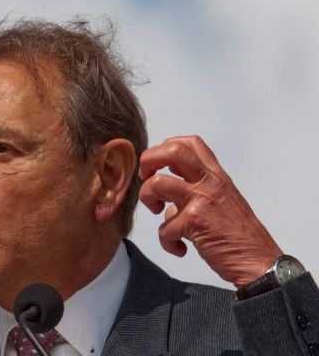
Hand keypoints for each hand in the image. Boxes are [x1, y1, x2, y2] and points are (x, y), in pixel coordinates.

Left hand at [138, 136, 281, 287]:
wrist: (259, 262)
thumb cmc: (240, 237)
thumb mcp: (222, 203)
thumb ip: (196, 194)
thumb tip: (167, 203)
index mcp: (217, 176)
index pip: (190, 143)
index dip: (166, 148)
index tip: (160, 167)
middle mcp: (210, 182)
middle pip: (171, 151)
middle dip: (148, 160)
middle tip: (146, 178)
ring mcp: (202, 200)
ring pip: (158, 183)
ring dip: (147, 197)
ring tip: (157, 212)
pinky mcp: (195, 222)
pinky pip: (164, 227)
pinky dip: (166, 242)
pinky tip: (179, 248)